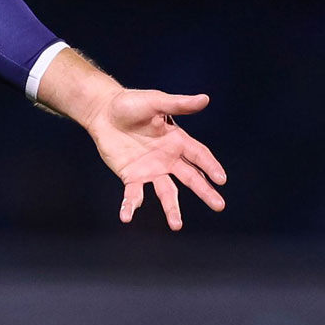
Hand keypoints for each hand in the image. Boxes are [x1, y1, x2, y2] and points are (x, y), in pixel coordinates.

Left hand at [84, 89, 226, 229]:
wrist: (103, 112)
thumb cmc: (130, 104)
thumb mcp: (155, 102)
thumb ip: (178, 105)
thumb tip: (204, 99)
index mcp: (177, 140)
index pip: (199, 156)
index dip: (210, 166)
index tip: (221, 179)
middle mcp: (168, 158)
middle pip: (190, 178)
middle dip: (205, 191)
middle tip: (219, 205)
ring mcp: (150, 169)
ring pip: (166, 192)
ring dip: (171, 208)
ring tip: (177, 225)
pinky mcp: (131, 176)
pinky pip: (133, 194)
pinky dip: (131, 206)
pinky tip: (127, 216)